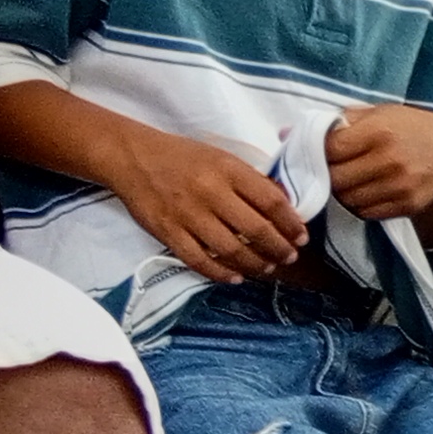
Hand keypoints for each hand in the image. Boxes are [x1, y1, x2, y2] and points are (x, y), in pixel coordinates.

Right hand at [103, 123, 303, 279]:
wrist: (131, 156)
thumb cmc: (183, 157)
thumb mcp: (221, 158)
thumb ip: (250, 181)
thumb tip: (284, 205)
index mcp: (228, 170)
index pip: (271, 201)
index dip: (291, 223)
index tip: (301, 237)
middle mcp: (210, 192)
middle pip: (256, 230)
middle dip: (279, 248)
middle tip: (289, 257)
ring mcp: (187, 214)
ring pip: (231, 250)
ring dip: (255, 263)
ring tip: (267, 267)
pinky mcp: (167, 232)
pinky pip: (200, 261)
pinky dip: (221, 273)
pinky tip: (236, 277)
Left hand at [324, 102, 432, 223]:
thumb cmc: (407, 129)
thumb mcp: (380, 113)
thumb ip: (344, 120)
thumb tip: (302, 133)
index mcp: (380, 131)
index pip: (331, 149)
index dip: (321, 151)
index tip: (324, 151)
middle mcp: (391, 160)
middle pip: (337, 178)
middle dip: (329, 174)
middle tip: (334, 169)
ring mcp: (400, 186)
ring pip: (349, 199)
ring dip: (343, 192)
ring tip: (350, 180)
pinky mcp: (407, 205)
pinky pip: (367, 212)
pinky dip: (359, 204)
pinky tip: (365, 191)